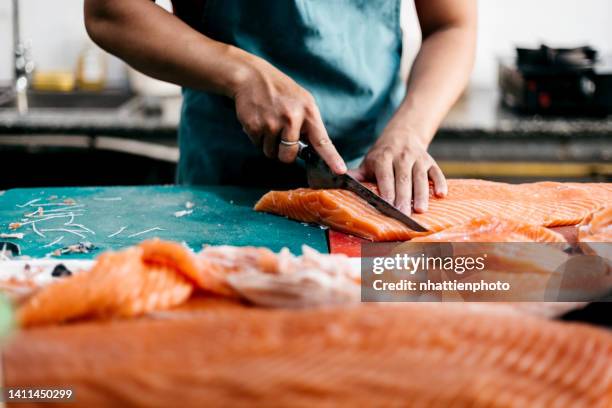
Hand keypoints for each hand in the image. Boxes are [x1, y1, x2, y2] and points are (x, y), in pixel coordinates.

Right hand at [230, 57, 345, 173]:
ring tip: (269, 123)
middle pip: (289, 156)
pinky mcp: (255, 126)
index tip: (340, 170)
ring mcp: (272, 123)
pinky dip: (257, 137)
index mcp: (308, 112)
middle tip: (281, 135)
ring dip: (269, 144)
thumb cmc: (281, 91)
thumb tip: (313, 150)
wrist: (251, 77)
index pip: (322, 141)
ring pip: (271, 153)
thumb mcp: (303, 101)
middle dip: (284, 152)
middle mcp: (292, 119)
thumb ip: (309, 124)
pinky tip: (259, 120)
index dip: (332, 158)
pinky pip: (258, 145)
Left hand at [348, 130, 446, 213]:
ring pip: (420, 177)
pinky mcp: (430, 161)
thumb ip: (357, 175)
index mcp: (383, 158)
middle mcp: (402, 157)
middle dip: (404, 197)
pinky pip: (437, 172)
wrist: (403, 134)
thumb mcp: (369, 162)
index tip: (387, 205)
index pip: (385, 175)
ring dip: (422, 193)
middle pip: (403, 179)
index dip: (387, 190)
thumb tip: (339, 184)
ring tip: (421, 210)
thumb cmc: (382, 156)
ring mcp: (418, 158)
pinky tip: (441, 195)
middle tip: (403, 214)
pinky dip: (440, 182)